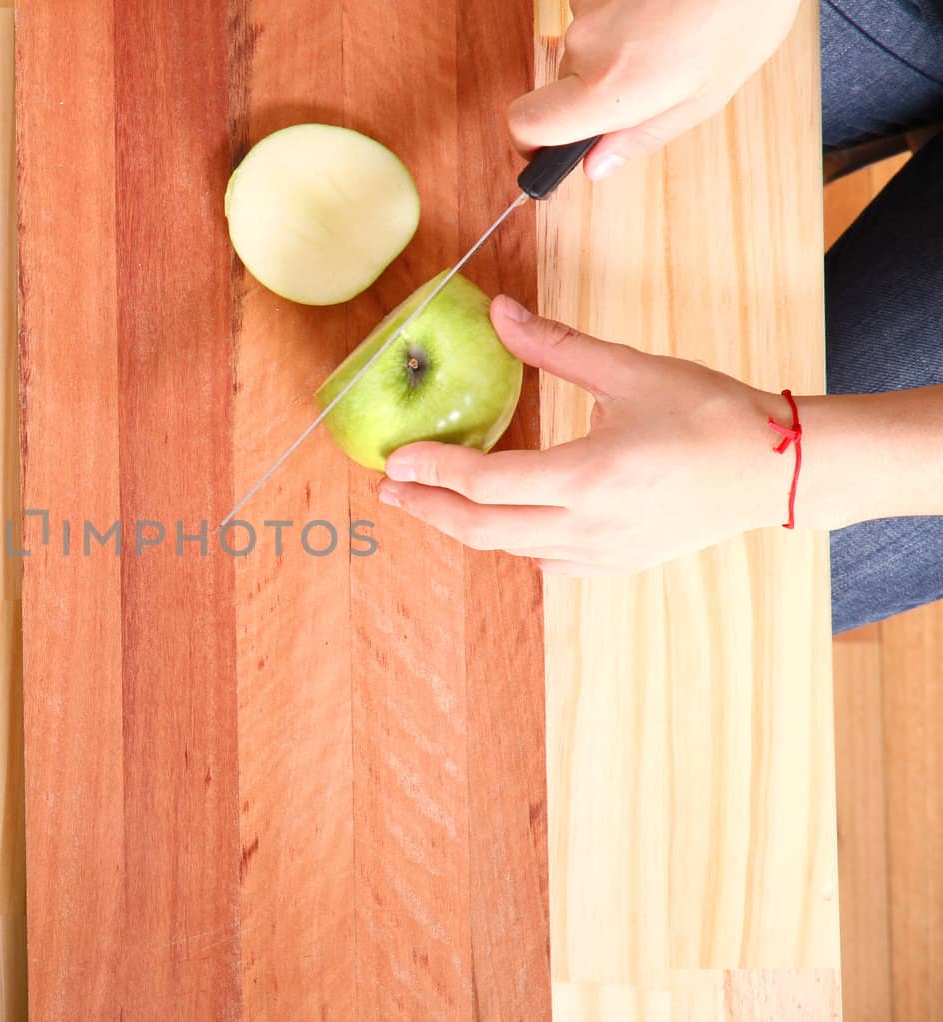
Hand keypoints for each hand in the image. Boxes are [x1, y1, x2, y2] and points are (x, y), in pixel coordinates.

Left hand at [376, 296, 794, 575]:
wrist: (776, 469)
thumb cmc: (709, 415)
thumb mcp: (630, 370)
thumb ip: (556, 346)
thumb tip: (500, 312)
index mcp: (587, 478)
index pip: (486, 483)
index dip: (433, 471)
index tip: (394, 458)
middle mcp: (587, 527)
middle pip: (483, 529)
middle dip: (428, 509)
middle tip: (390, 488)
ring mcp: (600, 553)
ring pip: (510, 548)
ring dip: (465, 524)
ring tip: (430, 498)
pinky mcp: (614, 563)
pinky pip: (543, 561)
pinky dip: (509, 540)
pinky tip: (496, 519)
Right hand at [511, 0, 800, 178]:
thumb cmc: (744, 14)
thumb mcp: (705, 95)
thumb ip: (642, 134)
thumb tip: (596, 164)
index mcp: (609, 87)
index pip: (527, 124)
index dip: (532, 141)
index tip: (551, 146)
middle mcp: (585, 43)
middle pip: (563, 82)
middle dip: (598, 86)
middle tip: (655, 75)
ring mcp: (586, 4)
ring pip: (585, 42)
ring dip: (618, 44)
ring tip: (672, 31)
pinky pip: (597, 9)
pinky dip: (624, 12)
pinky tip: (662, 8)